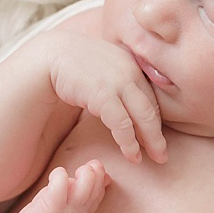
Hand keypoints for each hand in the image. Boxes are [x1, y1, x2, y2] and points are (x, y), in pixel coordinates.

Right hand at [46, 32, 166, 163]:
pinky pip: (123, 123)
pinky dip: (129, 141)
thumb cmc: (73, 64)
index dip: (154, 120)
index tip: (156, 137)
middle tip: (162, 155)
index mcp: (131, 64)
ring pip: (143, 117)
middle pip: (152, 107)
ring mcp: (119, 82)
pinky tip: (131, 154)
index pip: (150, 97)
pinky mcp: (104, 94)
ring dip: (150, 141)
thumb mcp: (102, 67)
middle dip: (158, 135)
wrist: (51, 54)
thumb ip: (116, 78)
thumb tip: (123, 100)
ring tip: (153, 158)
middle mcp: (130, 71)